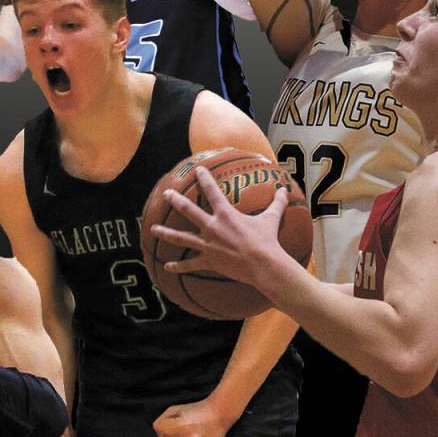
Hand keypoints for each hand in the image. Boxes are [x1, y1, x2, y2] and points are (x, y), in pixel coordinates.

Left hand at [153, 397, 234, 436]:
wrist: (219, 415)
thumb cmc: (196, 410)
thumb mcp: (176, 409)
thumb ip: (162, 421)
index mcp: (182, 426)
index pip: (159, 429)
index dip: (164, 423)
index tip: (173, 420)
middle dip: (172, 433)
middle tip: (185, 426)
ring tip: (192, 433)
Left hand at [154, 166, 292, 286]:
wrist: (263, 264)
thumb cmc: (267, 240)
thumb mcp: (271, 219)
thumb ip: (277, 203)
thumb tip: (285, 190)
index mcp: (226, 214)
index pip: (212, 191)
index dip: (204, 178)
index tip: (197, 170)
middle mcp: (212, 227)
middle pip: (188, 211)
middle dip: (176, 201)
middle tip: (166, 194)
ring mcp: (208, 245)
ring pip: (181, 237)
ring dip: (166, 233)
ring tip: (152, 229)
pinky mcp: (208, 261)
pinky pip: (190, 264)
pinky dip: (178, 266)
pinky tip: (166, 266)